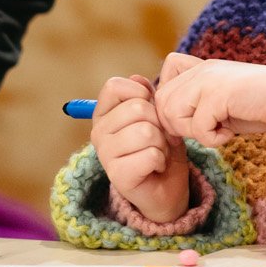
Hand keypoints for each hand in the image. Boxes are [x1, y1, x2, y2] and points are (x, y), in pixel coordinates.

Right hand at [92, 74, 189, 223]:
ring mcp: (105, 155)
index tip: (151, 110)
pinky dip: (161, 160)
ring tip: (158, 153)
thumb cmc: (161, 147)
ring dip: (162, 143)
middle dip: (159, 122)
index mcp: (104, 114)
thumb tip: (137, 78)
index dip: (141, 93)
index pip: (114, 86)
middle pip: (137, 108)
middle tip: (158, 139)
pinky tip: (156, 167)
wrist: (167, 187)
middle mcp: (98, 132)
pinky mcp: (117, 175)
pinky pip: (150, 154)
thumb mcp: (158, 115)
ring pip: (146, 131)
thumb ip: (148, 96)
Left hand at [153, 54, 265, 146]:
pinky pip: (197, 127)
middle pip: (162, 102)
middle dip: (178, 125)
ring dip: (194, 132)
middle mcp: (202, 70)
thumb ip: (198, 104)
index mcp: (202, 68)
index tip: (189, 124)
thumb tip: (170, 122)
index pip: (162, 84)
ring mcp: (209, 79)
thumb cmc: (261, 106)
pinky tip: (230, 134)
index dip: (168, 109)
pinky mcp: (218, 95)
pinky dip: (212, 139)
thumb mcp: (223, 102)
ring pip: (173, 113)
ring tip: (218, 131)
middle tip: (206, 131)